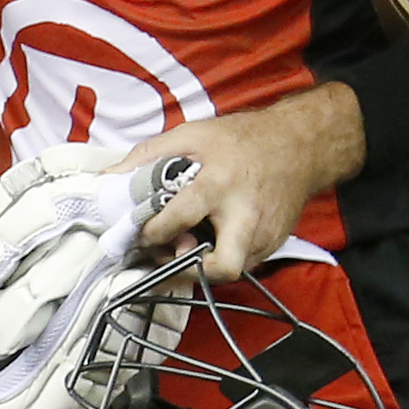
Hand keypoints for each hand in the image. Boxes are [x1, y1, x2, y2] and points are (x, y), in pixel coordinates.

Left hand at [125, 87, 362, 282]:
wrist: (299, 144)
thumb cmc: (240, 139)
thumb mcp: (192, 135)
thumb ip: (148, 156)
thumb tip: (109, 177)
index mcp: (220, 183)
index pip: (182, 218)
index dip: (155, 232)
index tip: (142, 233)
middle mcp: (245, 215)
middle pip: (222, 266)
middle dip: (190, 272)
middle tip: (168, 258)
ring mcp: (264, 235)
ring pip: (231, 271)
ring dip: (202, 266)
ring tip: (184, 247)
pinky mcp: (273, 245)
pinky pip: (242, 263)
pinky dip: (220, 257)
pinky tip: (207, 241)